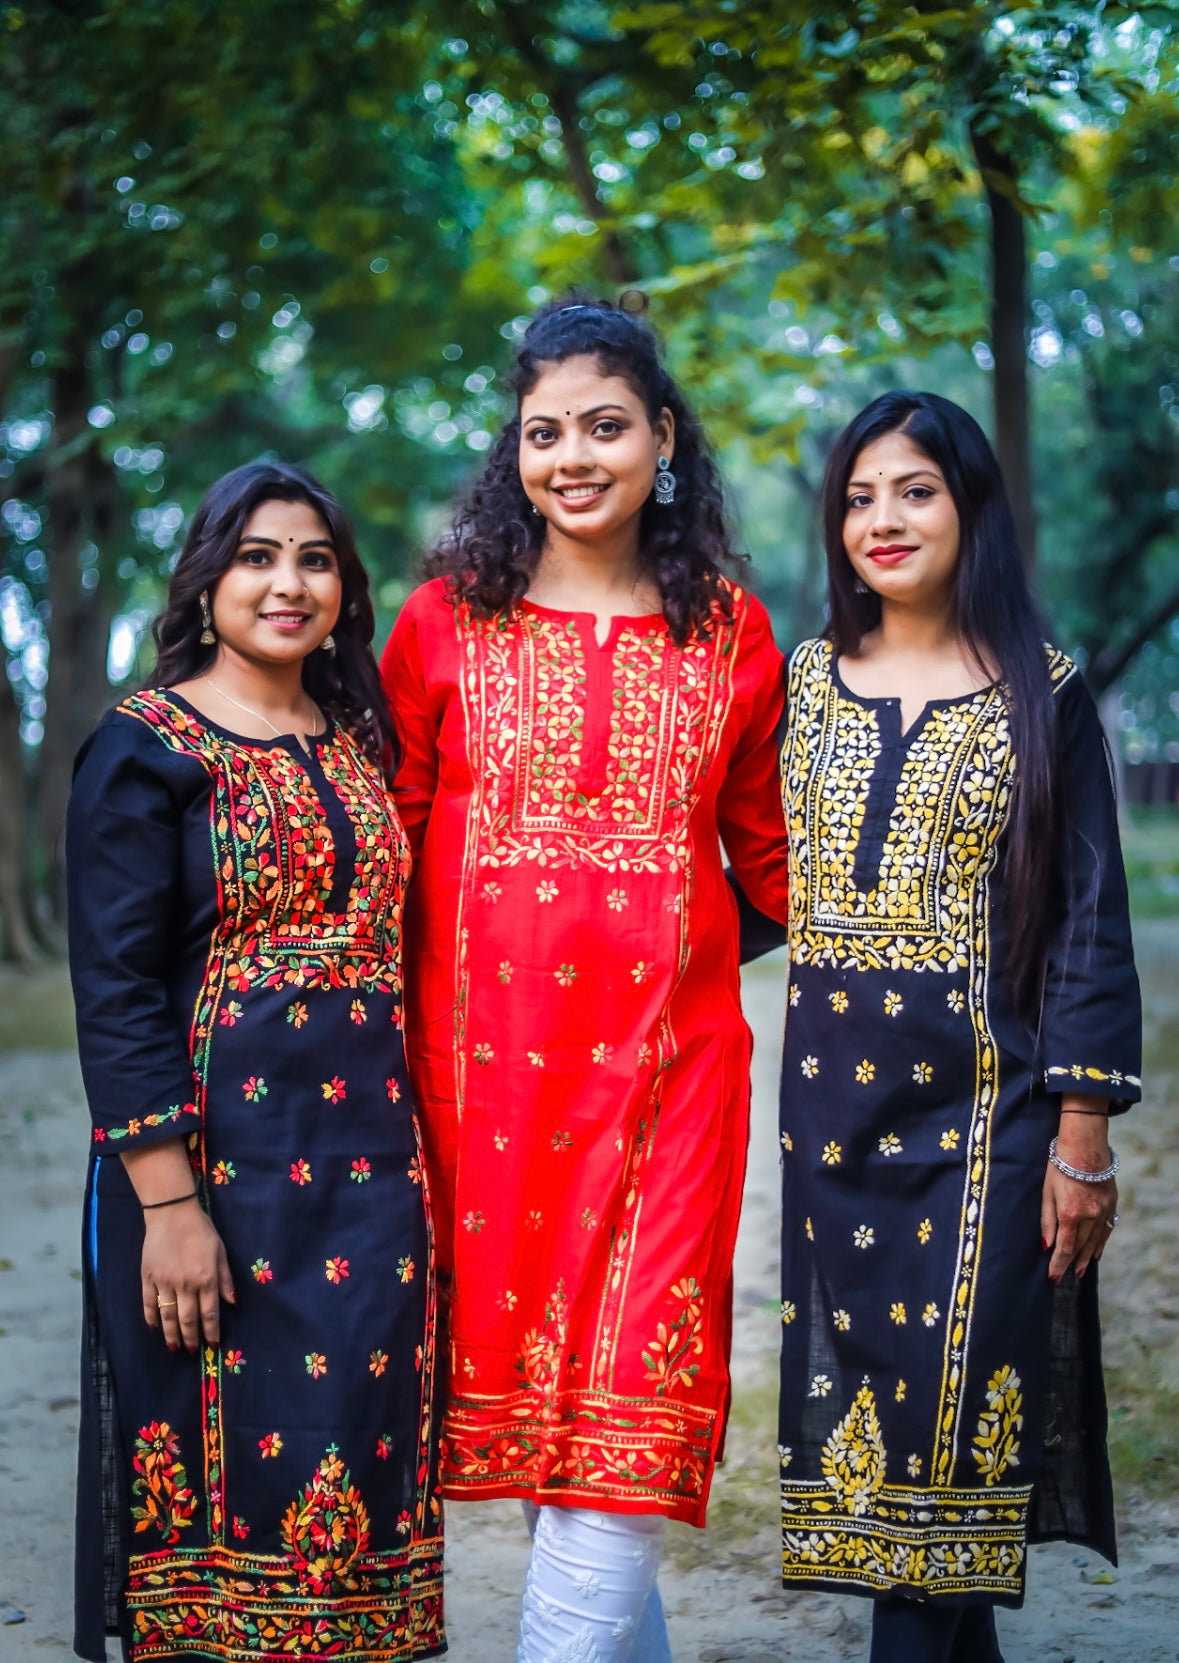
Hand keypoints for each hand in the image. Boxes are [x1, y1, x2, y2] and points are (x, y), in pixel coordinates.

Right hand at [142, 1199, 235, 1352]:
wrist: (171, 1213)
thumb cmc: (200, 1231)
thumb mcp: (220, 1252)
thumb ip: (225, 1279)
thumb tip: (233, 1303)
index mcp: (206, 1278)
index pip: (210, 1313)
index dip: (211, 1332)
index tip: (213, 1345)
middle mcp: (185, 1284)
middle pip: (188, 1319)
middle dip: (191, 1338)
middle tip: (192, 1352)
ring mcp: (164, 1282)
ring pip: (168, 1315)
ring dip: (171, 1334)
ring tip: (174, 1348)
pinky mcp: (148, 1277)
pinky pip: (149, 1303)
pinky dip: (151, 1317)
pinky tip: (155, 1328)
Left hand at [1041, 1107, 1117, 1281]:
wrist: (1085, 1146)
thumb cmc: (1059, 1166)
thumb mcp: (1047, 1192)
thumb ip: (1047, 1221)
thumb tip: (1046, 1245)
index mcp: (1070, 1213)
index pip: (1064, 1248)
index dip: (1058, 1264)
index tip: (1052, 1277)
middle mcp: (1090, 1215)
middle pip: (1080, 1247)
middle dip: (1070, 1264)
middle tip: (1063, 1277)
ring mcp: (1103, 1211)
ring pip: (1095, 1242)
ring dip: (1086, 1258)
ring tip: (1079, 1271)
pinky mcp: (1112, 1204)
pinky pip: (1107, 1230)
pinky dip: (1100, 1244)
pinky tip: (1095, 1254)